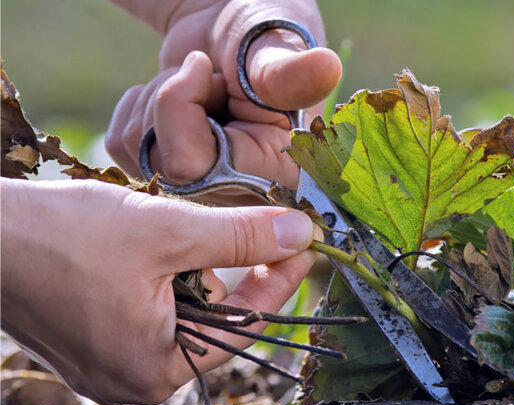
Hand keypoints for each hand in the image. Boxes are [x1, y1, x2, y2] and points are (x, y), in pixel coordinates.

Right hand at [0, 178, 320, 404]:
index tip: (303, 245)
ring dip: (195, 270)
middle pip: (214, 322)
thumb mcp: (168, 232)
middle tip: (255, 229)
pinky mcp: (88, 341)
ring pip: (181, 313)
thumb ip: (241, 238)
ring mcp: (106, 363)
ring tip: (187, 231)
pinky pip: (148, 311)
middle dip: (234, 273)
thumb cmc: (62, 237)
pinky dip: (164, 277)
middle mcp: (131, 379)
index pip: (245, 326)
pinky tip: (153, 247)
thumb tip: (303, 234)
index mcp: (155, 370)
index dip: (281, 281)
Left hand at [106, 0, 340, 191]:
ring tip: (204, 90)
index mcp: (278, 175)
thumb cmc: (266, 37)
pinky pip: (120, 145)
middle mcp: (241, 197)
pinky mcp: (169, 177)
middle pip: (163, 163)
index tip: (211, 72)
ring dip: (159, 101)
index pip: (195, 166)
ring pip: (136, 151)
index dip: (186, 112)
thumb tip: (326, 67)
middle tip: (211, 78)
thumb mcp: (276, 48)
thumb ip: (289, 70)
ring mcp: (202, 191)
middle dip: (174, 101)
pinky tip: (183, 103)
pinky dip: (142, 109)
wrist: (234, 31)